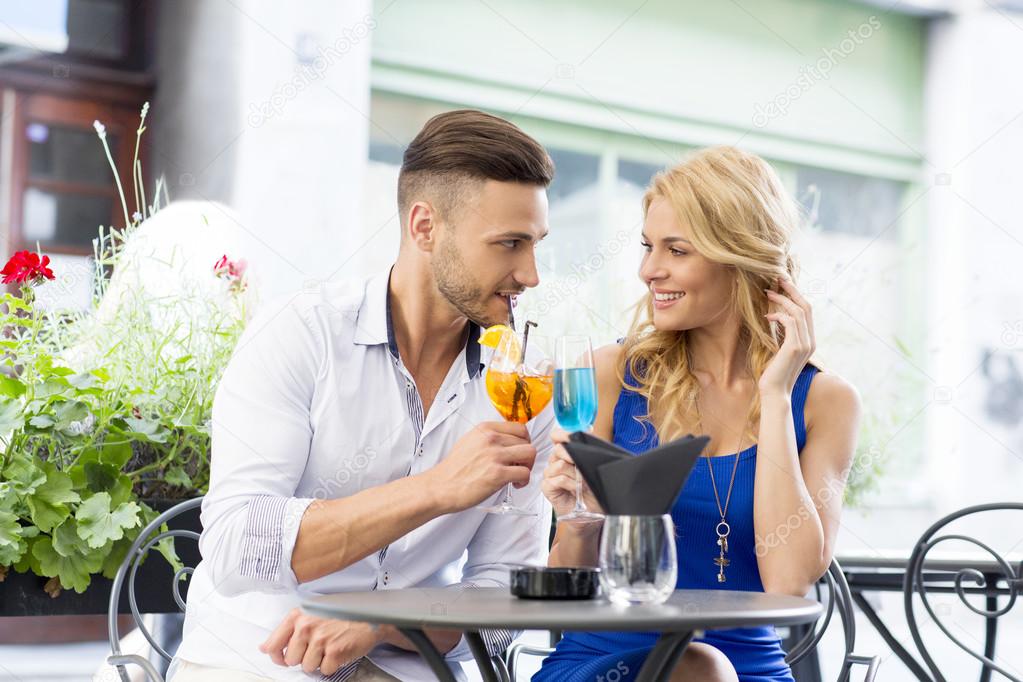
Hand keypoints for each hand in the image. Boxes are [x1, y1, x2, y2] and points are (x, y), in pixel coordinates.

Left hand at [260, 608, 381, 675]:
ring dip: (318, 662)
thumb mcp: (312, 612)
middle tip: (317, 648)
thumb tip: (265, 648)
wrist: (370, 616)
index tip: (283, 659)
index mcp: (298, 615)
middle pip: (291, 660)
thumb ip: (288, 629)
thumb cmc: (341, 614)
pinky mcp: (334, 651)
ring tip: (329, 648)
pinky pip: (324, 671)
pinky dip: (332, 666)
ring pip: (307, 667)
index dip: (277, 657)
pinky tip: (338, 652)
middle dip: (303, 658)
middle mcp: (307, 625)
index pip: (273, 644)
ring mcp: (321, 639)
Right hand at [424, 421, 536, 512]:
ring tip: (518, 474)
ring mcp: (495, 455)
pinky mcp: (498, 474)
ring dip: (528, 466)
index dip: (524, 440)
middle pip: (527, 441)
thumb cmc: (453, 469)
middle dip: (526, 455)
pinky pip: (525, 473)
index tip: (520, 450)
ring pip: (530, 453)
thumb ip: (488, 438)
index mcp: (485, 429)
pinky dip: (524, 480)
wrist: (440, 487)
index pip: (519, 427)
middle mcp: (491, 439)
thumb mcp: (469, 442)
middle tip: (519, 465)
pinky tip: (515, 484)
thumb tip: (507, 442)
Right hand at [541, 428, 603, 517]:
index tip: (571, 437)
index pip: (558, 436)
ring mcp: (550, 474)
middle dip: (574, 457)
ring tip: (582, 484)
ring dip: (574, 475)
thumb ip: (590, 448)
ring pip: (559, 464)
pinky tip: (574, 490)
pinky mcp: (547, 486)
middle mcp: (556, 461)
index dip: (563, 434)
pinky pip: (557, 479)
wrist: (590, 513)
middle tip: (583, 469)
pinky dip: (569, 484)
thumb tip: (589, 429)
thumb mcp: (595, 467)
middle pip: (559, 449)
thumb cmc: (593, 492)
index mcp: (566, 453)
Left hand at [760, 277, 815, 396]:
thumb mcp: (779, 350)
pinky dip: (779, 315)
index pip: (806, 311)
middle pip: (806, 306)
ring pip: (798, 311)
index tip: (781, 284)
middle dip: (792, 290)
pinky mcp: (795, 347)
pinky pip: (791, 322)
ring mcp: (805, 344)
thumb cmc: (773, 373)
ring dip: (782, 299)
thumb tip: (774, 317)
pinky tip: (767, 317)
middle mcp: (810, 341)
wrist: (775, 392)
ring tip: (767, 293)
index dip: (795, 295)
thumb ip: (782, 335)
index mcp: (808, 340)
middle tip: (777, 278)